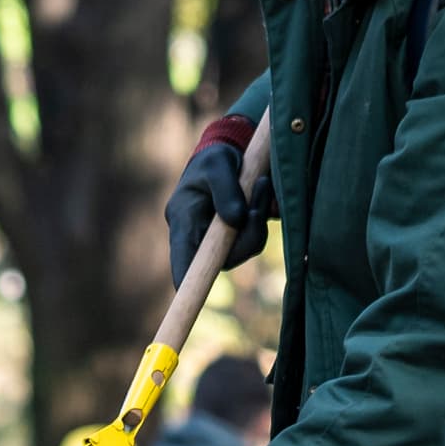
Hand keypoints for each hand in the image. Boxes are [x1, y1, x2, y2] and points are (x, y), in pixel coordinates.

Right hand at [164, 121, 266, 275]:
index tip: (191, 293)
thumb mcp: (218, 164)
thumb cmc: (215, 157)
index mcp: (182, 222)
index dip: (187, 281)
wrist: (229, 153)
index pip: (182, 262)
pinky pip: (254, 239)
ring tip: (261, 185)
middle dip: (247, 234)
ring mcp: (219, 241)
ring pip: (244, 249)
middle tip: (259, 194)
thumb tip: (238, 220)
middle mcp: (198, 238)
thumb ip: (226, 190)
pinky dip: (262, 218)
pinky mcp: (237, 237)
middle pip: (221, 260)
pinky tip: (262, 191)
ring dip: (258, 221)